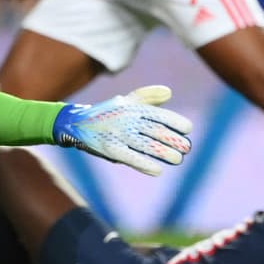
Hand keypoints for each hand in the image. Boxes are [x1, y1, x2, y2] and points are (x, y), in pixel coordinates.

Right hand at [52, 85, 192, 175]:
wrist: (76, 123)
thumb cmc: (108, 113)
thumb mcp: (126, 101)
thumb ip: (148, 96)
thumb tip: (169, 93)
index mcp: (132, 108)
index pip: (158, 114)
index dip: (175, 121)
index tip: (187, 128)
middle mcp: (126, 120)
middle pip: (156, 131)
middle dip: (173, 140)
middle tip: (186, 148)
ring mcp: (118, 135)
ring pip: (147, 145)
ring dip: (164, 153)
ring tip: (177, 159)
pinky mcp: (110, 149)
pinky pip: (131, 158)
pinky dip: (145, 164)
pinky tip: (157, 170)